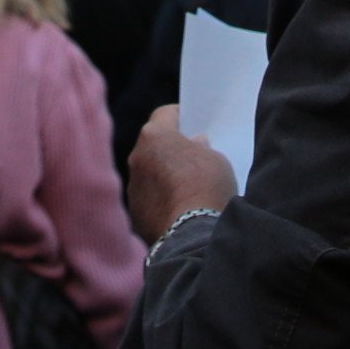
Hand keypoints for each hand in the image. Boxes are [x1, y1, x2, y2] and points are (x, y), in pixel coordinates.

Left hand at [126, 111, 238, 241]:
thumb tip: (195, 145)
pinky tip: (180, 209)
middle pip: (154, 144)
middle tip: (192, 153)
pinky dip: (161, 201)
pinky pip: (148, 199)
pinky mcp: (135, 214)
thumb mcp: (216, 159)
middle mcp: (137, 157)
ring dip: (163, 175)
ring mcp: (133, 186)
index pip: (165, 115)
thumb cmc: (207, 187)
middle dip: (171, 148)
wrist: (192, 234)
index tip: (192, 122)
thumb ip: (202, 148)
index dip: (181, 117)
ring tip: (187, 185)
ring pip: (149, 173)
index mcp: (155, 135)